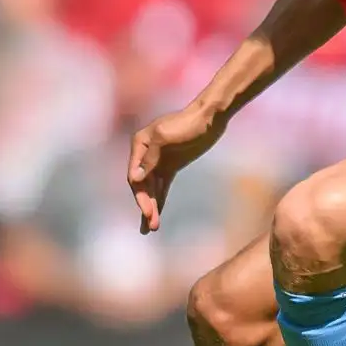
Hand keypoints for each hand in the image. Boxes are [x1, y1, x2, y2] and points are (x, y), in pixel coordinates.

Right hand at [128, 105, 225, 234]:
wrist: (210, 117)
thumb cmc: (188, 123)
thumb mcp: (166, 136)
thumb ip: (150, 156)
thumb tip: (135, 178)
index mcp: (140, 144)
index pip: (135, 175)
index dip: (140, 195)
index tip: (147, 210)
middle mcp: (145, 154)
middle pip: (142, 185)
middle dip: (146, 205)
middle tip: (152, 224)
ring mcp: (158, 161)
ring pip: (151, 189)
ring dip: (151, 207)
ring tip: (151, 228)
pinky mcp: (170, 166)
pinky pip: (162, 187)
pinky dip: (160, 200)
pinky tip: (157, 215)